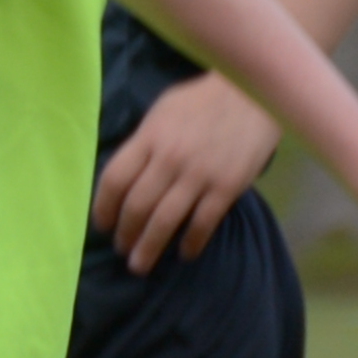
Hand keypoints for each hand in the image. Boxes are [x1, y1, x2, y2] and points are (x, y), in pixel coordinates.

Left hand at [93, 74, 277, 271]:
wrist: (254, 93)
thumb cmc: (202, 101)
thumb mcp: (162, 113)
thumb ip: (143, 143)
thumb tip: (127, 174)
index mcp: (147, 139)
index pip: (114, 181)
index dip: (103, 208)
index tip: (103, 226)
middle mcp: (168, 159)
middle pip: (136, 206)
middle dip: (125, 234)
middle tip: (122, 250)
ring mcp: (198, 175)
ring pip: (165, 220)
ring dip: (150, 247)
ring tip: (141, 264)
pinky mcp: (227, 187)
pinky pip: (203, 222)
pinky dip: (191, 242)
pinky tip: (184, 253)